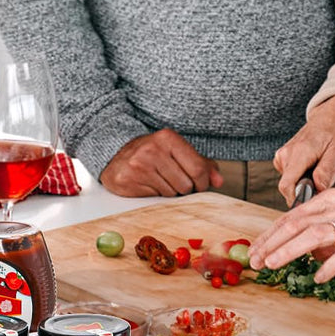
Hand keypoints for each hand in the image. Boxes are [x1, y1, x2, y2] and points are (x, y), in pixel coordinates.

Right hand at [100, 128, 223, 197]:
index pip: (198, 169)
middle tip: (172, 179)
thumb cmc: (152, 154)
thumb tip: (218, 181)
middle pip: (186, 185)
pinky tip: (146, 183)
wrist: (115, 153)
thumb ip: (201, 164)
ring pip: (171, 193)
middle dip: (183, 187)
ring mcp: (139, 165)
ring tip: (158, 179)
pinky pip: (154, 197)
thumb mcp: (176, 151)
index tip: (198, 184)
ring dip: (169, 191)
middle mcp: (153, 149)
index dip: (202, 182)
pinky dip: (154, 194)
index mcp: (168, 138)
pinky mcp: (128, 180)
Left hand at [248, 172, 334, 283]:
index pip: (290, 217)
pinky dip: (330, 265)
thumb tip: (312, 250)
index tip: (254, 248)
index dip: (269, 234)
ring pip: (312, 236)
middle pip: (294, 225)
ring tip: (271, 264)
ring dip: (288, 251)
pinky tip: (318, 277)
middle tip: (254, 260)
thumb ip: (328, 222)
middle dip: (270, 243)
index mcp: (329, 201)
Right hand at [272, 96, 334, 205]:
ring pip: (292, 182)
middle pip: (290, 186)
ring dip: (309, 181)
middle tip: (328, 175)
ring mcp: (283, 155)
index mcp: (300, 153)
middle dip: (309, 188)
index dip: (296, 200)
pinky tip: (316, 165)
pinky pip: (291, 175)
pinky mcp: (283, 157)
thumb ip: (326, 171)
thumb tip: (317, 189)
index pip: (287, 185)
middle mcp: (286, 154)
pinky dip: (305, 175)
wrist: (331, 115)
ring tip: (324, 167)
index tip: (311, 203)